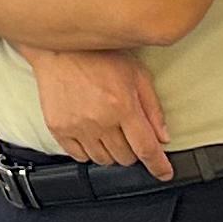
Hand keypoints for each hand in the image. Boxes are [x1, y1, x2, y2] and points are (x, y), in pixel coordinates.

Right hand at [27, 47, 169, 174]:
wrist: (59, 48)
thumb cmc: (99, 55)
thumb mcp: (136, 74)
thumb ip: (152, 107)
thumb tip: (163, 137)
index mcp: (123, 106)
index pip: (146, 148)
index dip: (158, 165)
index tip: (164, 173)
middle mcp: (100, 120)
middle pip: (125, 158)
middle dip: (133, 150)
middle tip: (130, 133)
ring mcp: (77, 127)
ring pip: (103, 160)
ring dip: (112, 152)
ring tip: (110, 131)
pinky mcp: (59, 129)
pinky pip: (79, 157)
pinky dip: (90, 152)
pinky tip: (92, 135)